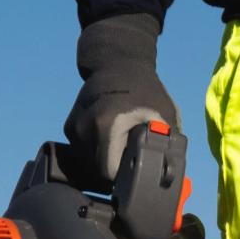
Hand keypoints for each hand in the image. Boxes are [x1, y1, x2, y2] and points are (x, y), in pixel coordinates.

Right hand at [65, 13, 179, 183]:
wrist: (117, 62)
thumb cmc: (146, 91)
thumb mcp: (165, 116)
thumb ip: (167, 146)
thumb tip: (170, 176)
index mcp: (104, 126)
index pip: (109, 173)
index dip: (125, 176)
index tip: (138, 167)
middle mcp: (82, 128)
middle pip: (98, 171)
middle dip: (117, 169)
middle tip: (133, 154)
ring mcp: (73, 128)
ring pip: (90, 164)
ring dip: (107, 160)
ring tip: (122, 143)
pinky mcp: (69, 128)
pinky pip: (84, 153)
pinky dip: (97, 152)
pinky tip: (110, 138)